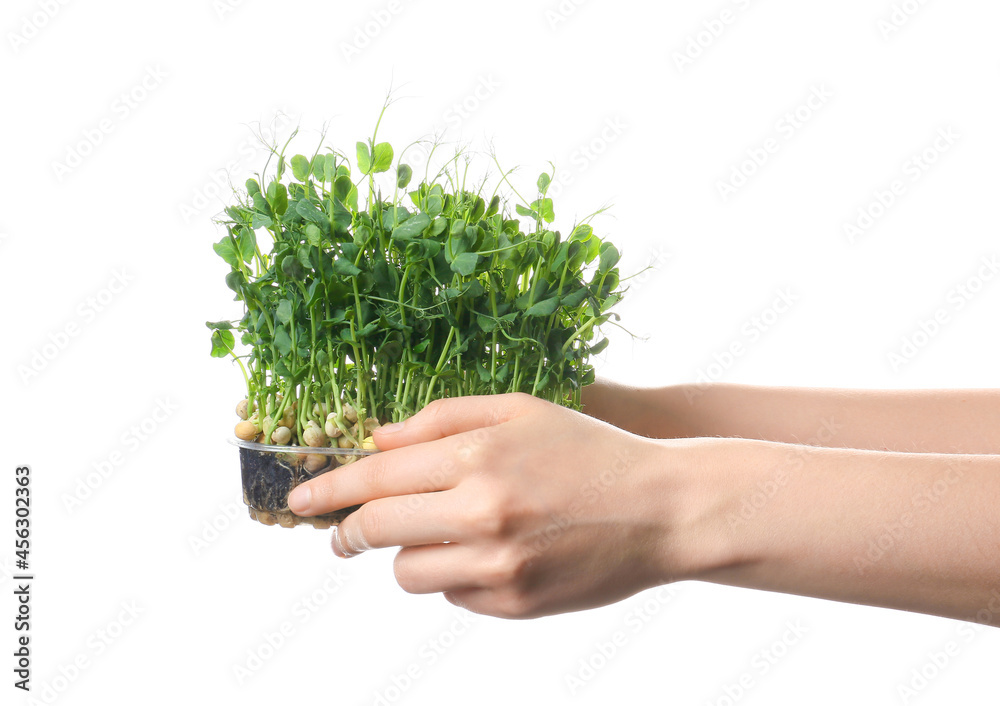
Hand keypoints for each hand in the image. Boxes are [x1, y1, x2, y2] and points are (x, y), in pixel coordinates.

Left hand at [287, 393, 698, 618]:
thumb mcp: (519, 410)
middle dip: (350, 532)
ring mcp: (498, 567)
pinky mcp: (514, 605)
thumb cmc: (589, 449)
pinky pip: (453, 595)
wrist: (663, 508)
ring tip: (446, 536)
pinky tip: (493, 553)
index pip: (376, 477)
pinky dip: (457, 576)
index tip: (298, 498)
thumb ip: (442, 419)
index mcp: (478, 456)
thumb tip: (377, 439)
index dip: (329, 488)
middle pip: (377, 531)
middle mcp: (481, 514)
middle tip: (346, 534)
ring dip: (411, 554)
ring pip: (408, 572)